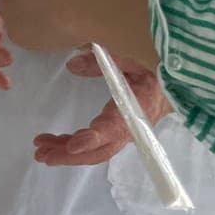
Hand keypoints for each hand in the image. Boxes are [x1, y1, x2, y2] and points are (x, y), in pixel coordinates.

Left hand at [33, 52, 171, 165]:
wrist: (174, 87)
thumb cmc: (153, 70)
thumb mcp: (130, 58)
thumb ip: (102, 61)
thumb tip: (71, 65)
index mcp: (135, 110)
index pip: (112, 129)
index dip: (92, 139)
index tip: (72, 144)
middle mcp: (129, 129)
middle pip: (99, 150)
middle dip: (70, 155)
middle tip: (41, 154)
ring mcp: (122, 134)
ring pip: (94, 150)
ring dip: (66, 152)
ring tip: (40, 149)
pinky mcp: (116, 133)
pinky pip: (94, 144)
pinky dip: (72, 144)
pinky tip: (53, 141)